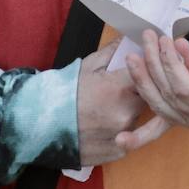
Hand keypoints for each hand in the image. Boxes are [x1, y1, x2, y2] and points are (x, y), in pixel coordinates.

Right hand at [76, 42, 147, 166]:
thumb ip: (114, 51)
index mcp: (120, 87)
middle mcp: (126, 112)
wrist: (39, 124)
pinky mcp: (118, 152)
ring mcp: (122, 135)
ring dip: (129, 112)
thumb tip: (131, 37)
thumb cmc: (64, 91)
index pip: (148, 74)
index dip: (144, 70)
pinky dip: (123, 131)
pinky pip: (130, 138)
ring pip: (138, 119)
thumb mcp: (89, 65)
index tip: (139, 68)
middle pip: (147, 98)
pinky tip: (106, 125)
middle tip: (121, 90)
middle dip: (138, 91)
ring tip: (109, 108)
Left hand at [120, 32, 188, 152]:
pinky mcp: (175, 119)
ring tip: (132, 59)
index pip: (184, 87)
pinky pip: (156, 129)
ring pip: (158, 105)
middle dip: (153, 66)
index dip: (171, 64)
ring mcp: (187, 122)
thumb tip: (175, 47)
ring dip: (142, 82)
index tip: (163, 41)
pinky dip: (138, 136)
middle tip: (146, 40)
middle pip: (168, 94)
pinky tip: (121, 140)